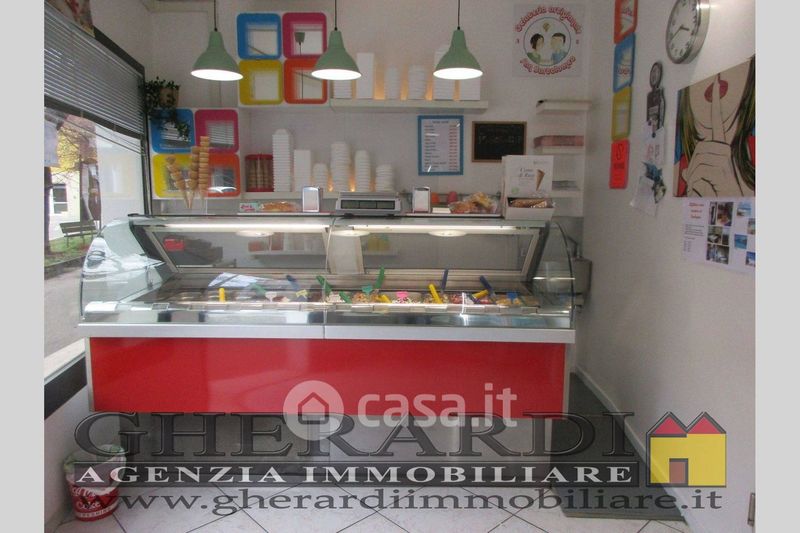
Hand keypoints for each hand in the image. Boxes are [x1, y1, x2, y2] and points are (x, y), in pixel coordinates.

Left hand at [682, 75, 735, 195]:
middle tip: (705, 176)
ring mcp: (723, 157)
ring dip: (695, 176)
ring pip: (696, 162)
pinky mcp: (718, 167)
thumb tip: (686, 173)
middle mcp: (724, 149)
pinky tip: (705, 185)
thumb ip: (693, 170)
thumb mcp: (701, 176)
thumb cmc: (713, 189)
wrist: (723, 202)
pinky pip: (696, 172)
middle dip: (695, 166)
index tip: (716, 85)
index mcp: (719, 148)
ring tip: (706, 182)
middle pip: (698, 151)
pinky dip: (695, 182)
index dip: (716, 105)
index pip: (717, 122)